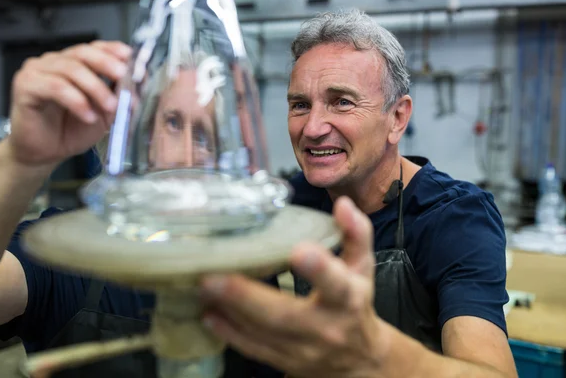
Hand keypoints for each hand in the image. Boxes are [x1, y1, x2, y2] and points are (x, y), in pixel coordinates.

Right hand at [6, 40, 130, 166]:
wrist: (46, 153)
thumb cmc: (72, 130)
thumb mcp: (105, 113)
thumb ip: (119, 95)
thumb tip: (140, 83)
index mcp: (75, 64)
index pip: (95, 47)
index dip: (113, 50)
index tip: (130, 57)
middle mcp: (55, 62)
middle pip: (83, 52)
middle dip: (107, 64)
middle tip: (123, 77)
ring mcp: (38, 71)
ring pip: (71, 69)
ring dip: (96, 88)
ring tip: (110, 107)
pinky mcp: (26, 85)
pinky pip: (54, 87)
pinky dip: (76, 101)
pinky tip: (88, 115)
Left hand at [200, 197, 387, 377]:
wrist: (357, 359)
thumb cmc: (356, 303)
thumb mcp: (362, 266)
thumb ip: (356, 233)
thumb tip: (342, 204)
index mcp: (348, 299)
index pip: (336, 285)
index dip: (319, 269)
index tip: (299, 250)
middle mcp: (325, 327)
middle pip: (283, 315)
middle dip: (245, 297)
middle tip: (213, 277)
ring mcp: (303, 350)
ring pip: (262, 333)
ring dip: (230, 311)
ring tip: (203, 287)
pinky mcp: (285, 361)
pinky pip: (254, 349)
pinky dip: (229, 333)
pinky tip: (209, 314)